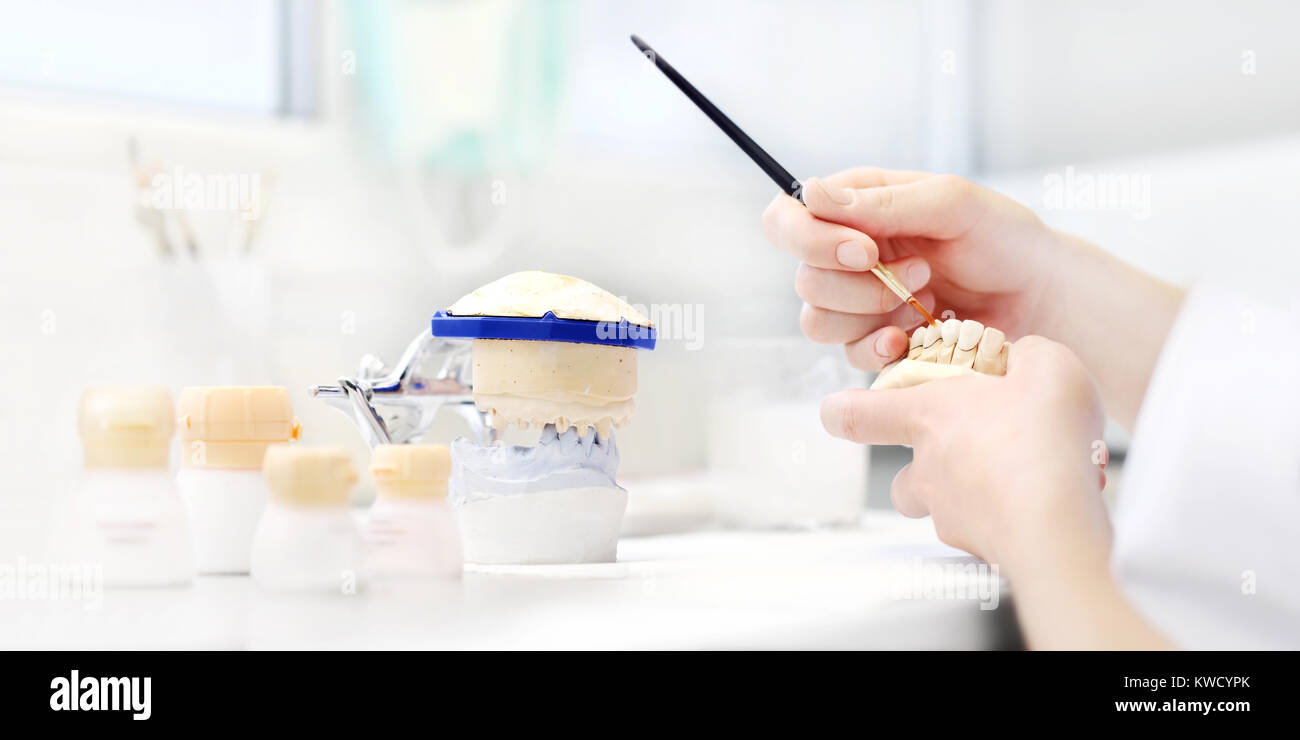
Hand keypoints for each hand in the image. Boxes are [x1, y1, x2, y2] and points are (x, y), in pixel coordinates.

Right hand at [762, 167, 1055, 370]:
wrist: (1042, 298)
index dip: (809, 240)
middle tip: (922, 272)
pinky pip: (849, 355)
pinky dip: (881, 348)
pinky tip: (917, 338)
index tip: (863, 250)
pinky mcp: (876, 342)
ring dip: (872, 314)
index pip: (787, 219)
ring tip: (927, 301)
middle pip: (804, 280)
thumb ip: (882, 202)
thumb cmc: (1004, 238)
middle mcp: (847, 255)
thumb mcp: (951, 203)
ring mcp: (859, 302)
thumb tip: (811, 194)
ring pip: (818, 322)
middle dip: (861, 285)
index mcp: (856, 208)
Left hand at [819, 336, 1109, 573]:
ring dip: (968, 497)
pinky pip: (986, 532)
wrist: (1061, 522)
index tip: (835, 409)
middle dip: (927, 468)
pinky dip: (1008, 518)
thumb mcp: (1047, 367)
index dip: (843, 411)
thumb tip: (1024, 359)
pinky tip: (1048, 504)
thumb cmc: (1042, 439)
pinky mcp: (981, 549)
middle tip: (971, 453)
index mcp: (928, 417)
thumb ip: (1028, 355)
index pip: (858, 415)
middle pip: (902, 478)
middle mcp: (928, 471)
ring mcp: (950, 515)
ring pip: (942, 509)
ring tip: (1017, 480)